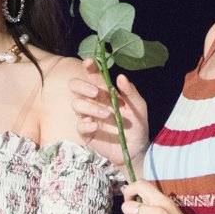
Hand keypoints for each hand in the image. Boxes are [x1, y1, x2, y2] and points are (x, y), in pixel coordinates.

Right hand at [69, 59, 148, 174]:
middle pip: (76, 87)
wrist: (136, 150)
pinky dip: (87, 125)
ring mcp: (88, 117)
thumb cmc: (137, 126)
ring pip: (76, 104)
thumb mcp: (138, 108)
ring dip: (89, 107)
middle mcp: (94, 102)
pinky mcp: (87, 133)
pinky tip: (97, 126)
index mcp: (106, 92)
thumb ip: (131, 93)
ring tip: (106, 115)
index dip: (89, 67)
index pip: (93, 76)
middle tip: (95, 93)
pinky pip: (79, 126)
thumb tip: (120, 77)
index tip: (90, 62)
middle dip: (82, 86)